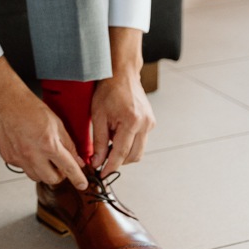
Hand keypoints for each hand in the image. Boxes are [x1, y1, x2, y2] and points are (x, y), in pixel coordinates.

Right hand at [0, 57, 87, 189]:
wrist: (5, 102)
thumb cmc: (29, 107)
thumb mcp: (56, 122)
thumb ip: (67, 144)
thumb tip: (77, 160)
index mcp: (48, 144)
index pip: (68, 168)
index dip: (78, 179)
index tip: (82, 185)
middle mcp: (33, 155)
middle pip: (52, 179)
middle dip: (59, 175)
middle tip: (59, 164)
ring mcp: (19, 158)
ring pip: (36, 177)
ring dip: (43, 171)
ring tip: (42, 155)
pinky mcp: (8, 158)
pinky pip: (23, 168)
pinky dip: (29, 163)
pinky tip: (28, 149)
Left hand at [90, 28, 154, 175]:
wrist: (122, 74)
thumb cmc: (108, 91)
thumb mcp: (98, 116)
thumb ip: (98, 141)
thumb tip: (97, 162)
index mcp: (132, 122)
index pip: (120, 154)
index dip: (110, 167)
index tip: (101, 174)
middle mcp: (145, 124)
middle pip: (132, 156)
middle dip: (117, 162)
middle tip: (101, 161)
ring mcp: (150, 123)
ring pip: (138, 151)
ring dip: (123, 154)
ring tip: (108, 145)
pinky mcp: (151, 122)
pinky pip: (141, 141)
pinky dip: (129, 144)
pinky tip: (117, 136)